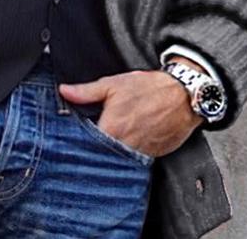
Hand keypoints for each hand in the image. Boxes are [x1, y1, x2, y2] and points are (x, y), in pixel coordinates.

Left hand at [58, 66, 203, 158]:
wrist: (183, 96)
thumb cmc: (149, 88)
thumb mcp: (113, 85)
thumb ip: (86, 92)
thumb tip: (64, 91)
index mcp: (111, 128)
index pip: (85, 144)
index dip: (76, 142)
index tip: (69, 140)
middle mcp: (125, 146)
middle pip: (100, 156)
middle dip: (92, 151)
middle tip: (85, 144)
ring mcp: (139, 154)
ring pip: (116, 162)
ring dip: (109, 155)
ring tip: (106, 144)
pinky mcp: (151, 158)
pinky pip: (133, 162)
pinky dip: (126, 157)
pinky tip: (123, 146)